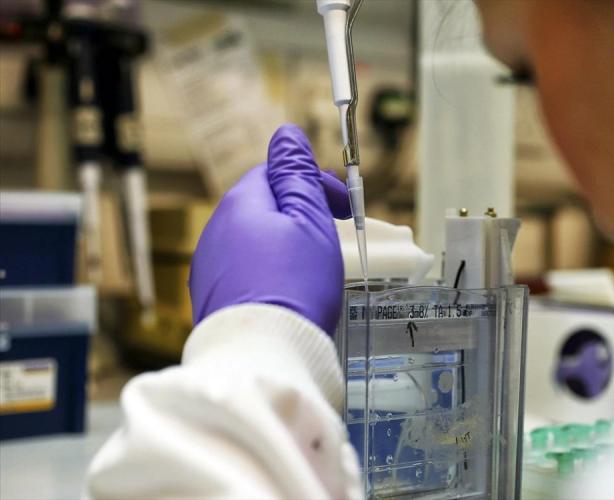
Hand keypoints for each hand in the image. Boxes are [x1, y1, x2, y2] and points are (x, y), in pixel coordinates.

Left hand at [189, 124, 351, 334]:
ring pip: (253, 240)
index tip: (341, 204)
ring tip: (314, 266)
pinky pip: (245, 272)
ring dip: (284, 243)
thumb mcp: (307, 219)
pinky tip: (289, 291)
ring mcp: (209, 269)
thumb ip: (296, 173)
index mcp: (239, 205)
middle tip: (333, 232)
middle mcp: (215, 233)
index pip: (273, 173)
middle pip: (262, 207)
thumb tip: (286, 134)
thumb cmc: (294, 284)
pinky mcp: (213, 301)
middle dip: (299, 212)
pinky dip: (269, 272)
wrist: (265, 356)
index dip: (311, 182)